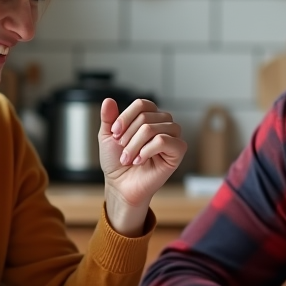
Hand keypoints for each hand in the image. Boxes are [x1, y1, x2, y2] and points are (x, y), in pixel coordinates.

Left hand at [98, 97, 185, 236]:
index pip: (142, 104)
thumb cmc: (117, 162)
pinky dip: (147, 150)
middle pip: (145, 116)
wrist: (121, 185)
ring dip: (135, 145)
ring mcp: (172, 136)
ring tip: (129, 158)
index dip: (125, 117)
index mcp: (149, 117)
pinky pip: (164, 141)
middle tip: (122, 151)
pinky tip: (140, 160)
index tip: (114, 134)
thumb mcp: (107, 136)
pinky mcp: (178, 151)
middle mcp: (163, 124)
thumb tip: (108, 100)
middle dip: (128, 135)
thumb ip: (108, 118)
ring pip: (152, 128)